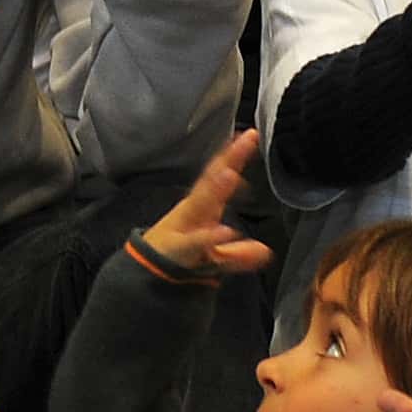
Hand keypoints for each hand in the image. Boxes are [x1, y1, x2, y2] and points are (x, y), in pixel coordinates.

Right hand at [139, 129, 273, 276]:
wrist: (146, 276)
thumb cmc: (179, 256)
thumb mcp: (212, 255)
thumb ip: (239, 254)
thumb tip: (266, 253)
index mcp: (201, 206)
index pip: (218, 175)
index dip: (234, 155)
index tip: (250, 135)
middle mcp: (193, 210)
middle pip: (213, 180)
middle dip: (230, 159)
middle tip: (248, 138)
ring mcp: (185, 227)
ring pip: (201, 202)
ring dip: (216, 188)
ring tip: (231, 173)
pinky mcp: (179, 250)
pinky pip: (195, 242)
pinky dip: (208, 236)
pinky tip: (226, 231)